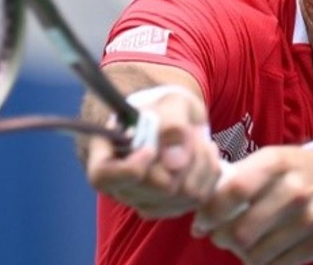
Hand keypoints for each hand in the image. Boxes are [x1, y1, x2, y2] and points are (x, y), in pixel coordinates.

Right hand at [85, 87, 223, 218]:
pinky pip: (197, 199)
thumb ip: (172, 125)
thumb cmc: (165, 109)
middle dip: (185, 157)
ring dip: (201, 164)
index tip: (152, 148)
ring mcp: (142, 200)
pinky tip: (207, 155)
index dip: (130, 169)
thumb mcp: (170, 105)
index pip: (103, 176)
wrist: (178, 122)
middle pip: (156, 188)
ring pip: (182, 195)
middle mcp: (119, 184)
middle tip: (193, 132)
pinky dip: (209, 175)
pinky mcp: (168, 208)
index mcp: (106, 153)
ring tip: (201, 141)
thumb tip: (175, 164)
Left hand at [192, 146, 312, 264]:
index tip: (199, 224)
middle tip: (219, 236)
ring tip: (242, 244)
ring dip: (242, 254)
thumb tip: (197, 200)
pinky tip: (265, 251)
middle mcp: (297, 189)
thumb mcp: (269, 160)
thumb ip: (236, 176)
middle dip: (221, 238)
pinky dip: (266, 263)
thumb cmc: (293, 172)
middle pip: (242, 231)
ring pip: (258, 254)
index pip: (234, 191)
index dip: (209, 213)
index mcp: (277, 163)